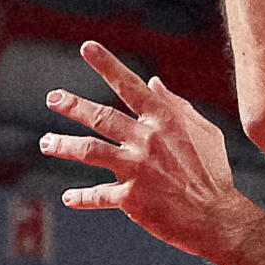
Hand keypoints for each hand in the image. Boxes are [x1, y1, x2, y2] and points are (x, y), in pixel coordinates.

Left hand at [42, 41, 258, 259]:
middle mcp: (148, 141)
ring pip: (90, 151)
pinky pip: (99, 194)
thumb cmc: (213, 173)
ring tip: (46, 142)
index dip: (108, 65)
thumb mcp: (205, 132)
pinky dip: (82, 197)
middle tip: (53, 97)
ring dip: (64, 145)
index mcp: (166, 122)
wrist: (218, 217)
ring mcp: (138, 169)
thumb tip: (154, 83)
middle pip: (102, 117)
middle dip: (73, 105)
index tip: (88, 47)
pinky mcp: (131, 198)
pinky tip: (69, 197)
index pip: (132, 87)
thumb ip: (178, 106)